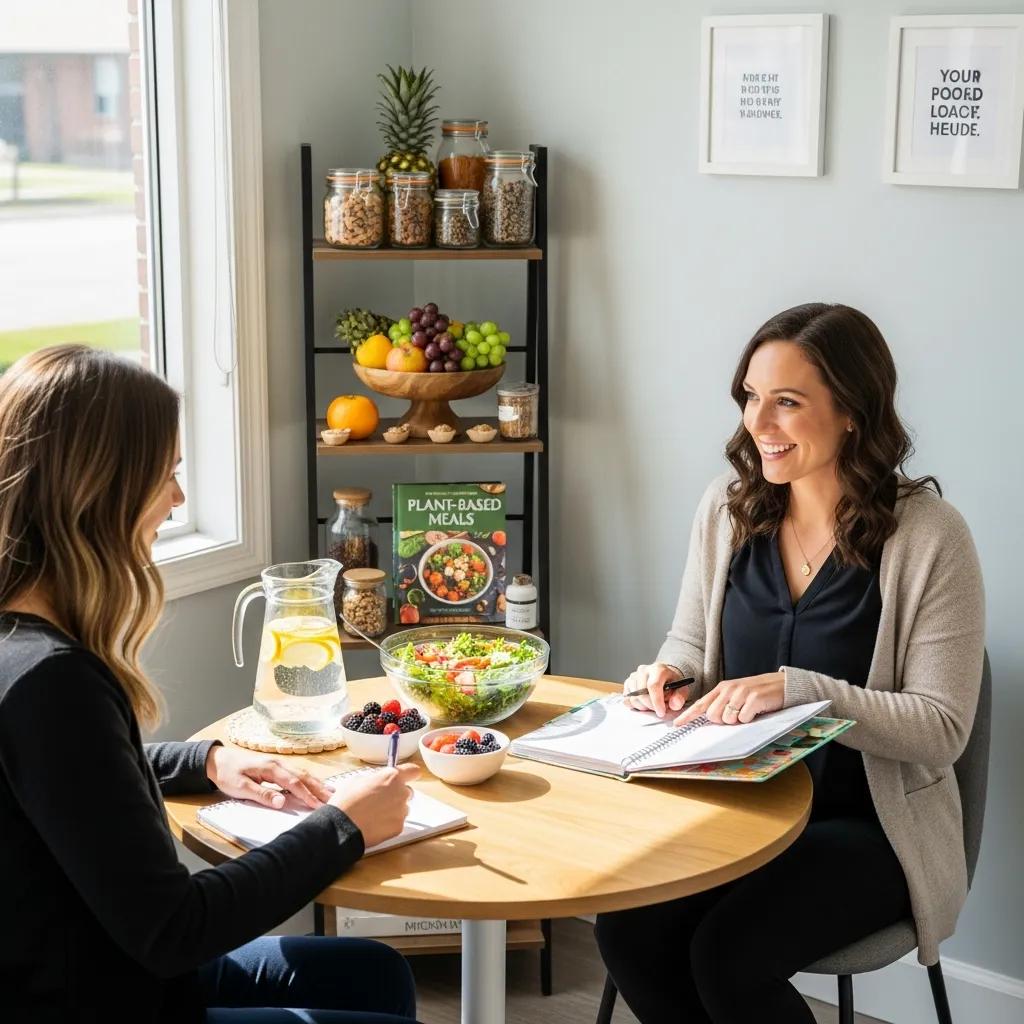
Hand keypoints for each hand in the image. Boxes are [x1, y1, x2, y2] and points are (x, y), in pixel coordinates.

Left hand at [205, 745, 334, 809]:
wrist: (218, 760)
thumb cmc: (228, 773)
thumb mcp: (241, 787)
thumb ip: (262, 795)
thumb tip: (282, 802)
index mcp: (271, 768)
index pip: (294, 783)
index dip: (307, 795)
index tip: (319, 806)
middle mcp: (278, 763)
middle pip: (303, 776)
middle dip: (319, 788)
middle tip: (334, 799)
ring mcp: (279, 764)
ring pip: (302, 773)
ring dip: (317, 783)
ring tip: (331, 792)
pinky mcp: (276, 767)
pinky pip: (297, 773)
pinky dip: (309, 780)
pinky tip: (315, 784)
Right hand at [329, 763, 420, 848]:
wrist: (342, 827)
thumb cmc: (347, 802)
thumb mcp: (357, 780)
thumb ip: (374, 779)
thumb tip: (376, 782)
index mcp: (391, 777)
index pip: (412, 770)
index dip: (410, 773)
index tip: (409, 775)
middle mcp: (401, 792)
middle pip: (406, 791)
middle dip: (396, 794)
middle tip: (380, 800)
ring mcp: (401, 811)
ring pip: (402, 808)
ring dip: (393, 809)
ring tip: (374, 814)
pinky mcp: (399, 827)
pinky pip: (397, 822)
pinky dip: (389, 823)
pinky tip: (375, 824)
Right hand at [623, 663, 689, 717]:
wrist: (664, 676)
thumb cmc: (672, 683)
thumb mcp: (682, 689)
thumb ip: (680, 697)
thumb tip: (674, 704)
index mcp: (658, 669)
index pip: (653, 685)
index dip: (656, 701)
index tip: (661, 712)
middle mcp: (644, 670)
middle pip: (641, 693)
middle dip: (650, 706)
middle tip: (659, 709)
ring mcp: (634, 676)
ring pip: (633, 698)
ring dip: (643, 706)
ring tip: (653, 704)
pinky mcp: (628, 683)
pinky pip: (627, 699)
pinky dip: (635, 705)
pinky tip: (645, 703)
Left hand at [674, 672, 784, 726]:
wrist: (782, 684)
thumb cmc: (757, 692)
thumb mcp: (737, 694)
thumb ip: (722, 703)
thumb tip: (709, 718)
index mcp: (722, 688)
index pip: (701, 704)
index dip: (688, 715)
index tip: (677, 723)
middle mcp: (729, 689)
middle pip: (713, 716)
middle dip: (723, 720)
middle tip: (737, 713)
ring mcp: (741, 693)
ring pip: (727, 719)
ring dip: (738, 720)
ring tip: (748, 710)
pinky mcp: (754, 699)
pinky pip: (743, 719)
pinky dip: (749, 719)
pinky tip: (756, 711)